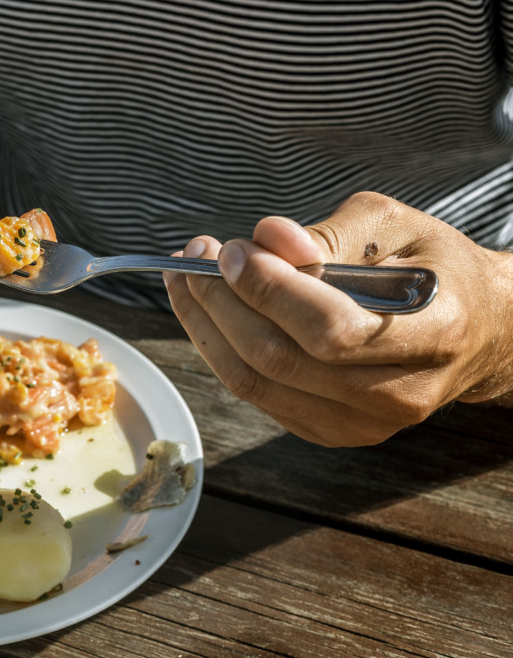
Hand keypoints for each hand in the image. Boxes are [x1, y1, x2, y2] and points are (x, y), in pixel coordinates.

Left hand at [164, 191, 512, 445]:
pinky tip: (205, 309)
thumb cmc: (433, 268)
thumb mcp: (394, 226)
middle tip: (193, 253)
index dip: (269, 290)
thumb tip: (266, 240)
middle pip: (279, 358)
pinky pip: (256, 394)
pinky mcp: (329, 431)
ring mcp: (362, 423)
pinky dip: (219, 348)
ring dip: (205, 325)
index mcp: (434, 334)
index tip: (230, 250)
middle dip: (220, 301)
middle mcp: (399, 393)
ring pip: (255, 382)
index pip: (331, 329)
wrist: (473, 329)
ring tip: (184, 276)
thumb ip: (328, 233)